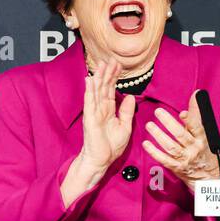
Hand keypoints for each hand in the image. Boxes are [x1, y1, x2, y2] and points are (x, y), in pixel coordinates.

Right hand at [78, 58, 135, 173]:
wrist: (101, 160)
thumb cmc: (110, 146)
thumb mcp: (125, 127)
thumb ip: (126, 112)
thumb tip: (130, 97)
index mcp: (109, 110)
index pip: (111, 89)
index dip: (114, 77)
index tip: (118, 65)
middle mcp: (100, 109)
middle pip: (103, 87)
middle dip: (107, 73)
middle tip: (111, 59)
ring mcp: (94, 112)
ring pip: (96, 91)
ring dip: (98, 77)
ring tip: (101, 64)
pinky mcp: (90, 118)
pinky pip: (89, 102)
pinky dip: (89, 91)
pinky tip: (89, 80)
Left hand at [142, 90, 219, 191]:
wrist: (208, 177)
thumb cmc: (205, 151)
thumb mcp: (205, 133)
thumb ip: (197, 115)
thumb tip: (195, 94)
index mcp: (202, 139)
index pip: (197, 128)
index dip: (190, 120)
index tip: (182, 113)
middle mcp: (194, 149)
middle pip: (180, 135)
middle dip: (169, 123)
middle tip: (158, 112)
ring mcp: (185, 159)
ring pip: (171, 147)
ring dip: (159, 135)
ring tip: (149, 125)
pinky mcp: (177, 168)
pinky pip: (164, 160)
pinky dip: (155, 152)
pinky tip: (146, 144)